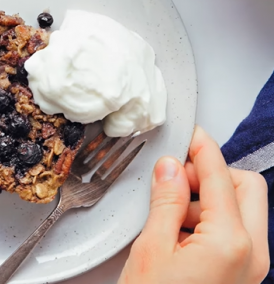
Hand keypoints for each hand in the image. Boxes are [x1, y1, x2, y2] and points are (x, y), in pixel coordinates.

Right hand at [118, 126, 268, 283]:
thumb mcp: (151, 249)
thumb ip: (164, 201)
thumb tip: (170, 167)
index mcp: (231, 243)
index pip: (219, 177)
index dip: (203, 149)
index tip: (190, 135)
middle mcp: (253, 254)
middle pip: (245, 188)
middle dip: (212, 175)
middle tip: (175, 179)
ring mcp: (252, 266)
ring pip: (241, 209)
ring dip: (206, 200)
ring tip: (169, 218)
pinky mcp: (242, 273)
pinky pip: (234, 230)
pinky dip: (208, 220)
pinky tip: (178, 235)